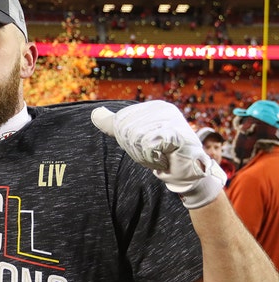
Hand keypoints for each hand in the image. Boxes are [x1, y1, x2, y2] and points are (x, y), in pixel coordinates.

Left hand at [91, 100, 225, 208]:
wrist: (187, 173)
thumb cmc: (161, 154)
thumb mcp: (133, 137)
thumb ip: (114, 125)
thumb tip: (95, 113)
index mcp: (152, 107)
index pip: (121, 123)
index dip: (127, 142)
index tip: (146, 147)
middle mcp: (163, 109)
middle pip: (127, 131)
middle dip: (136, 150)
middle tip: (155, 155)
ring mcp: (173, 120)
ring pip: (136, 138)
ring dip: (146, 156)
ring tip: (161, 157)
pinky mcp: (180, 134)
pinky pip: (149, 143)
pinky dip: (153, 157)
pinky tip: (166, 159)